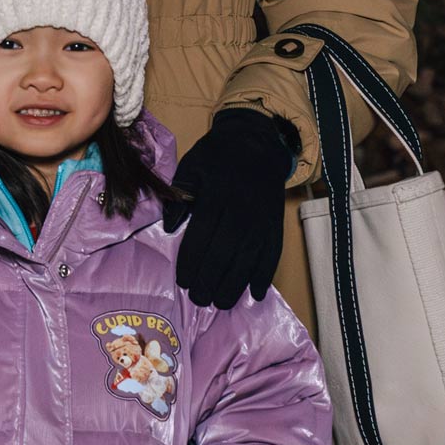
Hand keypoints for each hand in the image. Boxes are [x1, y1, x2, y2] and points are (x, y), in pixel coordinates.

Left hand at [161, 108, 294, 307]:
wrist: (256, 141)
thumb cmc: (216, 156)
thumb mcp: (190, 167)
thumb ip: (178, 197)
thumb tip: (169, 228)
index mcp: (216, 195)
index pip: (203, 235)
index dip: (192, 261)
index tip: (184, 281)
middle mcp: (242, 210)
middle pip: (226, 252)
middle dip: (211, 280)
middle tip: (199, 300)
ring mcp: (262, 219)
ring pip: (249, 258)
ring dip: (236, 284)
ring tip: (221, 303)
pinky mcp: (276, 224)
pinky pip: (273, 253)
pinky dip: (265, 274)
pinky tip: (256, 293)